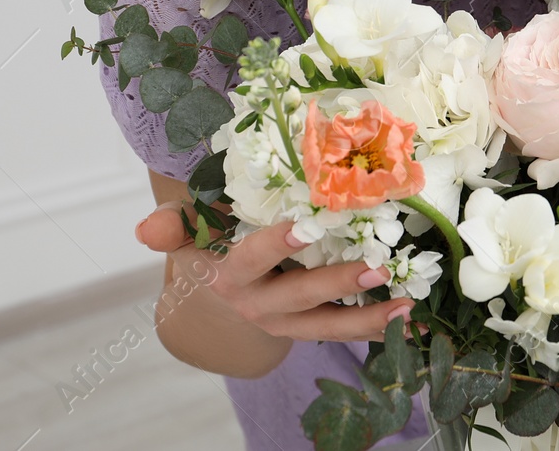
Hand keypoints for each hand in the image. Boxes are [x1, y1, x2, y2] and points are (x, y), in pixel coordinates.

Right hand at [137, 198, 413, 342]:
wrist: (217, 296)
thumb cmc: (213, 247)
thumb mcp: (189, 233)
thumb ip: (174, 226)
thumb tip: (144, 228)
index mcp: (230, 275)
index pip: (251, 258)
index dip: (275, 245)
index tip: (303, 226)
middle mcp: (258, 304)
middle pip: (300, 297)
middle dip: (337, 284)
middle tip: (376, 267)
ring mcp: (285, 322)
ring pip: (328, 326)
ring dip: (367, 319)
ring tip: (404, 306)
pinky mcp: (308, 329)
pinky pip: (344, 332)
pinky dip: (379, 328)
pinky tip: (413, 321)